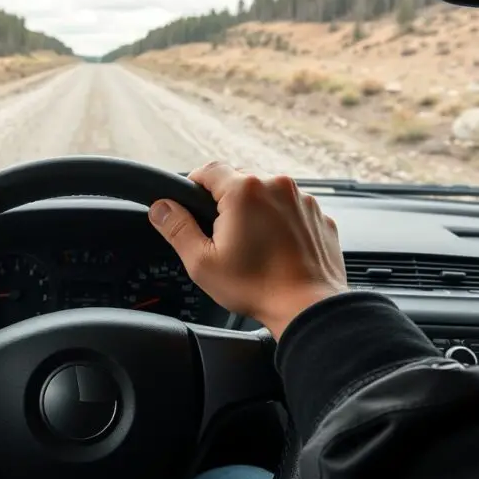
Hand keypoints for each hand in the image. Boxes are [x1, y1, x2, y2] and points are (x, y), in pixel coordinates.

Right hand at [148, 162, 346, 339]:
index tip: (192, 205)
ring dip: (256, 211)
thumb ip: (176, 228)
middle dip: (226, 202)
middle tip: (222, 236)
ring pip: (267, 194)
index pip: (208, 170)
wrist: (308, 308)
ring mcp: (303, 200)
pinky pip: (291, 210)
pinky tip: (276, 250)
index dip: (193, 186)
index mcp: (244, 190)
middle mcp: (277, 185)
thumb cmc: (257, 287)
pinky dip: (281, 223)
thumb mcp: (202, 262)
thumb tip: (160, 208)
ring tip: (253, 247)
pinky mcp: (319, 216)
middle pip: (239, 180)